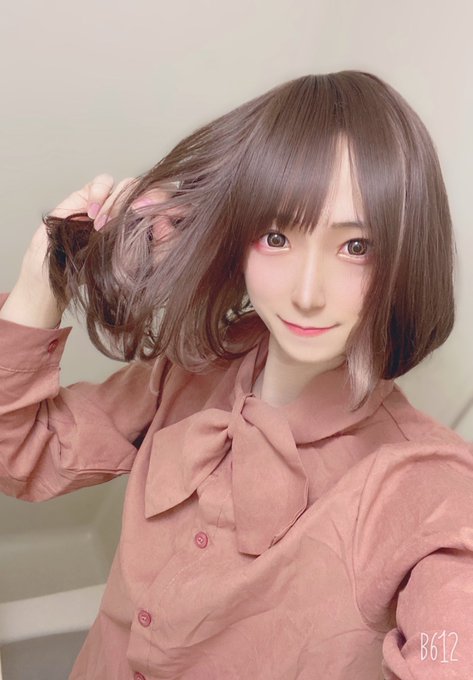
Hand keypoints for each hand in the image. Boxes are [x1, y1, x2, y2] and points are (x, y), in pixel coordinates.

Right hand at [21, 174, 182, 289]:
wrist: (62, 276)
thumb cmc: (100, 275)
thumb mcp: (138, 269)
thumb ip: (159, 248)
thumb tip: (166, 222)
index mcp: (153, 227)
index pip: (172, 205)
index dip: (175, 204)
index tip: (172, 214)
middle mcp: (137, 211)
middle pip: (154, 187)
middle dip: (149, 197)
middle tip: (140, 211)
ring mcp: (115, 201)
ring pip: (129, 184)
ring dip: (118, 204)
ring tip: (103, 229)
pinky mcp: (92, 194)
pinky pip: (104, 181)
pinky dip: (100, 194)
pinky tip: (92, 215)